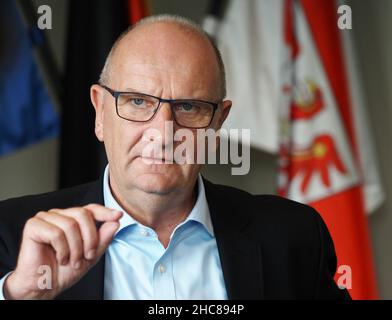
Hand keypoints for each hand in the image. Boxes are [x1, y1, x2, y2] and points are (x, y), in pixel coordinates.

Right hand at [3, 204, 121, 298]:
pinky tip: (60, 258)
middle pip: (83, 214)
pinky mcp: (33, 226)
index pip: (91, 208)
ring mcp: (45, 218)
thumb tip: (114, 222)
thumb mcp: (91, 255)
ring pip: (70, 224)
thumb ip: (103, 239)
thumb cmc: (64, 271)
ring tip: (72, 261)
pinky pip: (55, 233)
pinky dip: (62, 249)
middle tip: (87, 256)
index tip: (118, 216)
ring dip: (75, 248)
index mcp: (72, 219)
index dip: (105, 211)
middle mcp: (60, 215)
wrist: (44, 286)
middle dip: (90, 238)